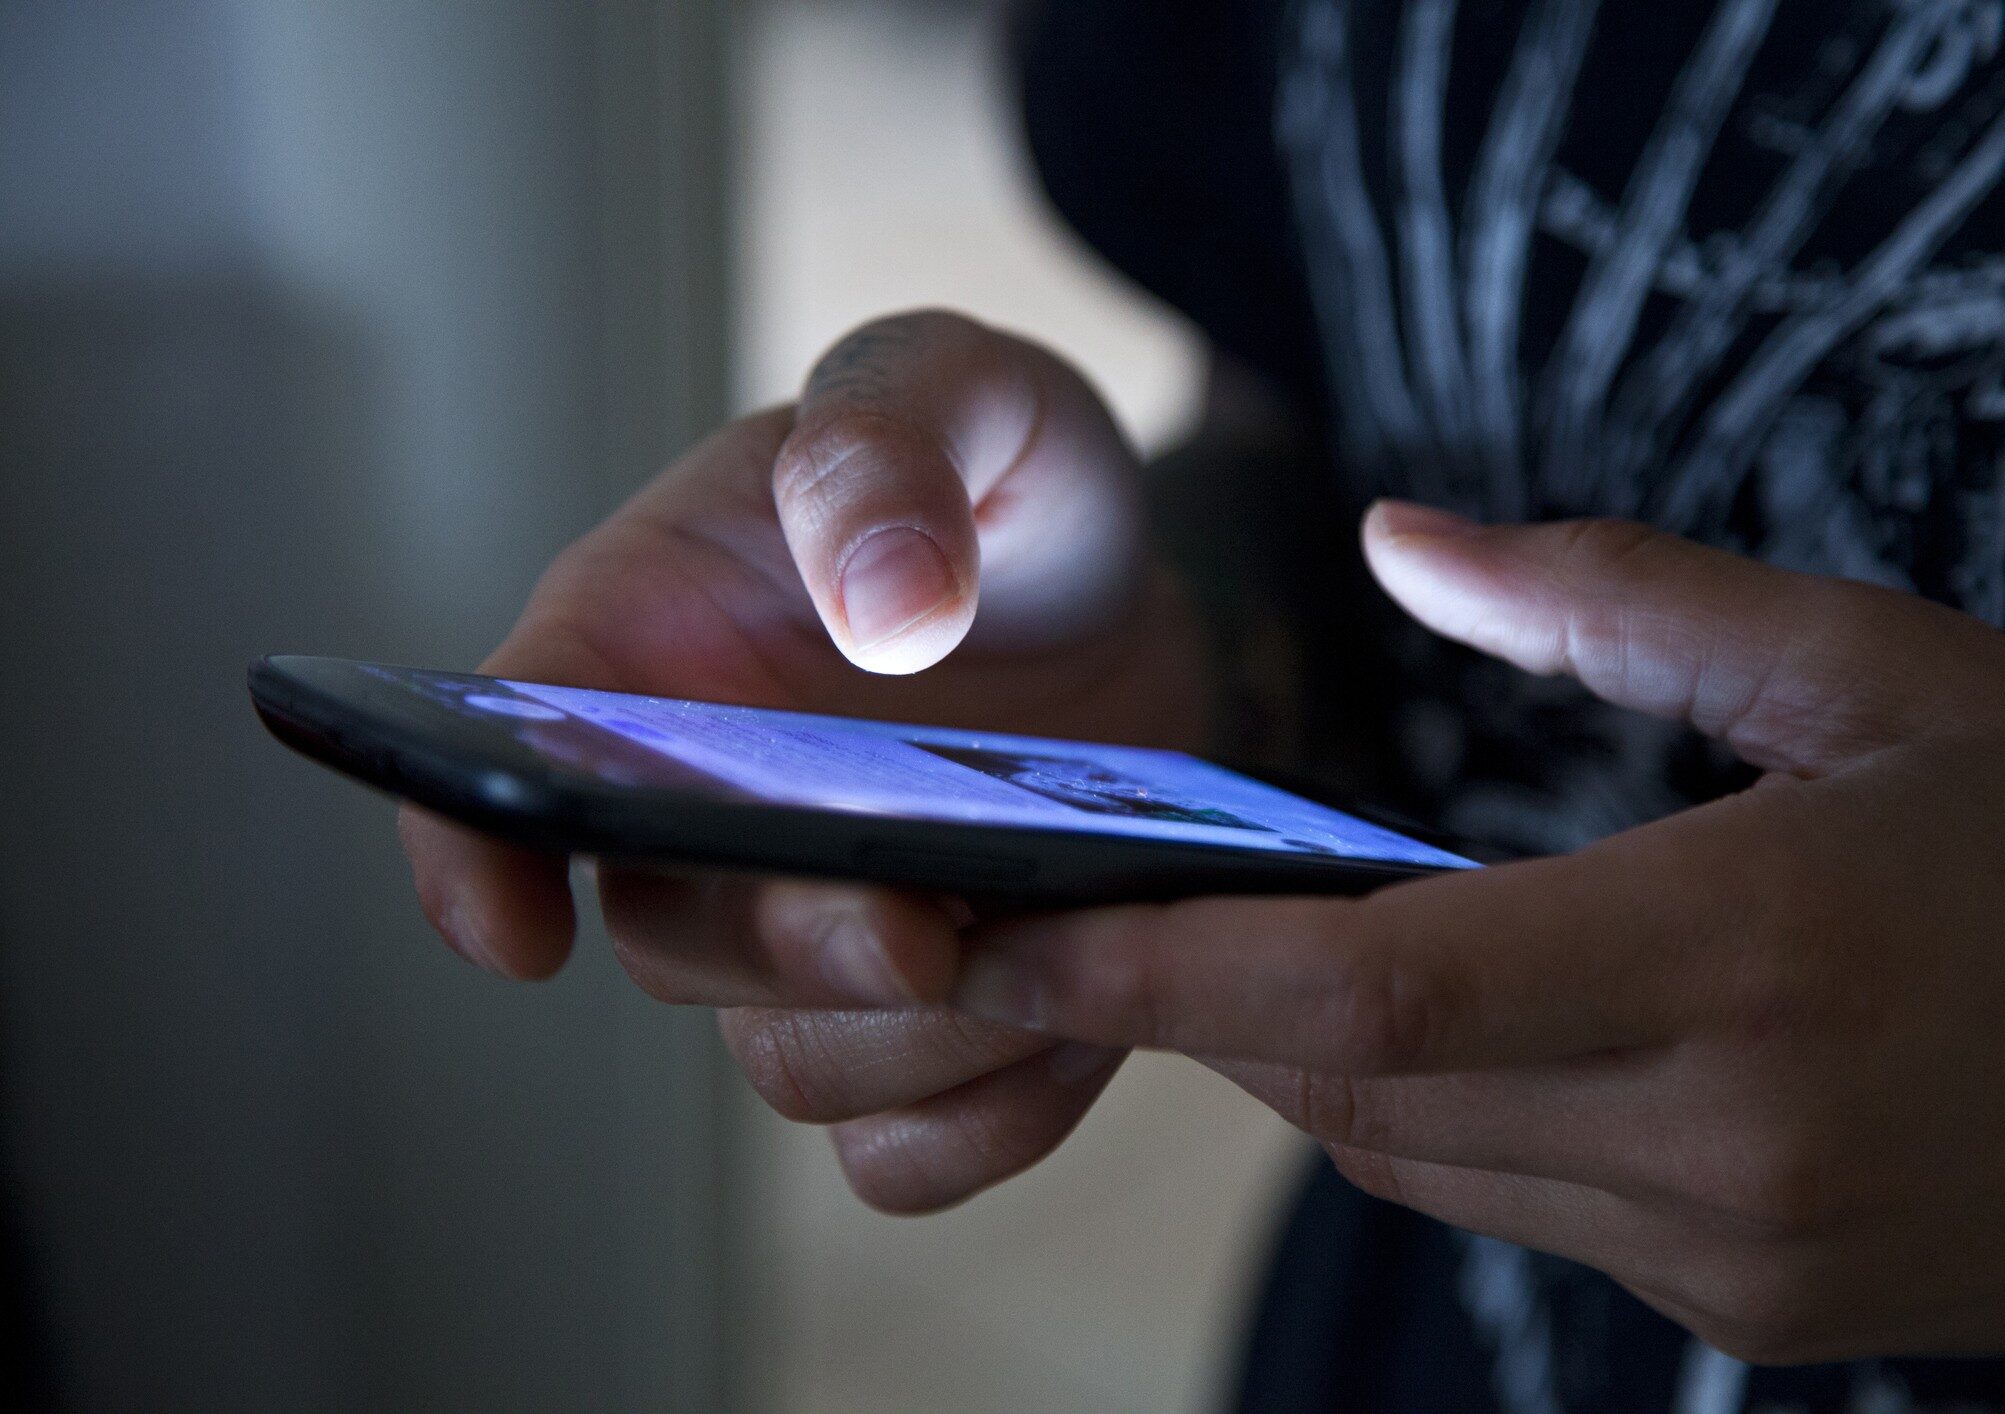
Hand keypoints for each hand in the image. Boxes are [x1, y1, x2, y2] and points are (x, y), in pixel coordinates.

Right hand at [400, 310, 1204, 1209]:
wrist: (1125, 584)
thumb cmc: (997, 472)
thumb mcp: (957, 386)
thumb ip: (891, 441)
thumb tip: (880, 606)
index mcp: (645, 651)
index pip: (494, 767)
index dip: (469, 859)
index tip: (518, 932)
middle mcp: (703, 814)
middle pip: (673, 943)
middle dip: (786, 951)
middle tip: (914, 923)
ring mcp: (812, 925)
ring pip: (796, 1066)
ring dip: (919, 1040)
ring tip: (1053, 942)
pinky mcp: (931, 1007)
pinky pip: (919, 1137)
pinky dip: (999, 1107)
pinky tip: (1084, 1014)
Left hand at [950, 506, 2004, 1361]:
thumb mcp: (1876, 671)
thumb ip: (1615, 599)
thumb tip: (1402, 542)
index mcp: (1746, 955)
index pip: (1371, 986)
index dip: (1158, 968)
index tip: (1005, 933)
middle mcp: (1724, 1135)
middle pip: (1354, 1082)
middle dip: (1201, 1000)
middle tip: (1092, 907)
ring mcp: (1738, 1255)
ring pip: (1415, 1157)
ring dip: (1313, 1051)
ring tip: (1265, 942)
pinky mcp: (1756, 1312)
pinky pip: (1516, 1208)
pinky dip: (1438, 1114)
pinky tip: (1462, 1025)